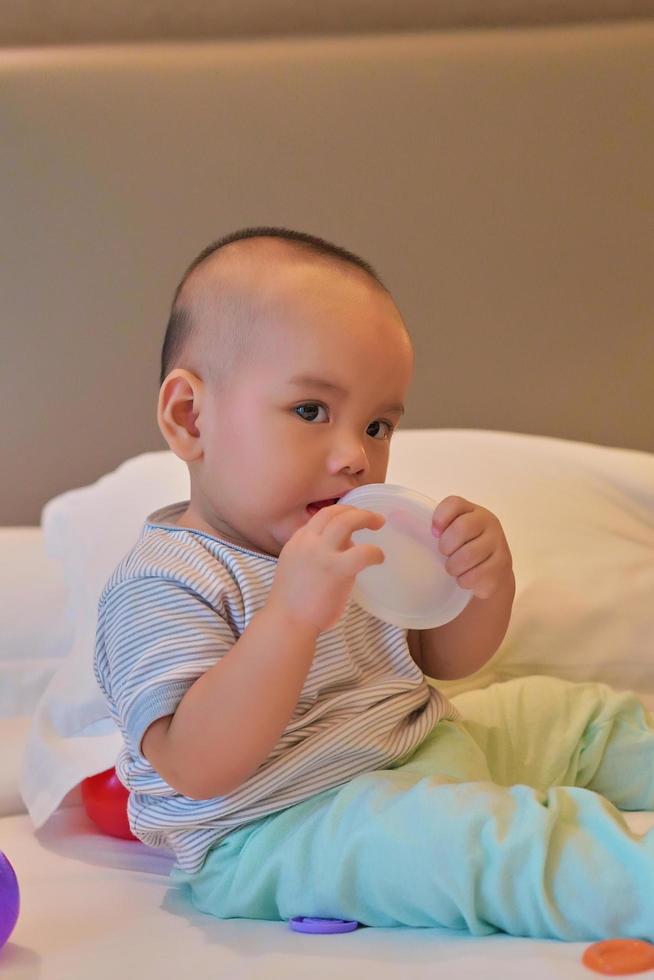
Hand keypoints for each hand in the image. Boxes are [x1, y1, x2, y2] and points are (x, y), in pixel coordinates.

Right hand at [269, 505, 384, 633]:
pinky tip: (379, 558)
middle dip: (355, 510)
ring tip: (379, 523)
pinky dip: (375, 552)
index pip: (320, 517)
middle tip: (371, 518)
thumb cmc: (293, 602)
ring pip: (346, 521)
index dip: (339, 513)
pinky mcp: (337, 569)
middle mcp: (308, 542)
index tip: (351, 517)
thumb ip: (314, 554)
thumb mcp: (296, 566)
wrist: (287, 621)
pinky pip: (363, 551)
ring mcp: (322, 554)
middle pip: (333, 512)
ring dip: (366, 518)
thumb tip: (344, 547)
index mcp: (298, 542)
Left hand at [431, 496, 512, 599]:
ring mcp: (498, 543)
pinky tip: (465, 578)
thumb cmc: (466, 549)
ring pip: (468, 554)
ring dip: (454, 567)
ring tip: (453, 569)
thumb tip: (407, 520)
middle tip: (445, 555)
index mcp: (473, 511)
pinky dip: (465, 581)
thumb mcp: (453, 533)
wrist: (494, 572)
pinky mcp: (502, 566)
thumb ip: (439, 526)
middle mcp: (489, 522)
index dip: (439, 518)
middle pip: (461, 528)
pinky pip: (477, 575)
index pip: (454, 504)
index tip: (434, 534)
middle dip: (446, 546)